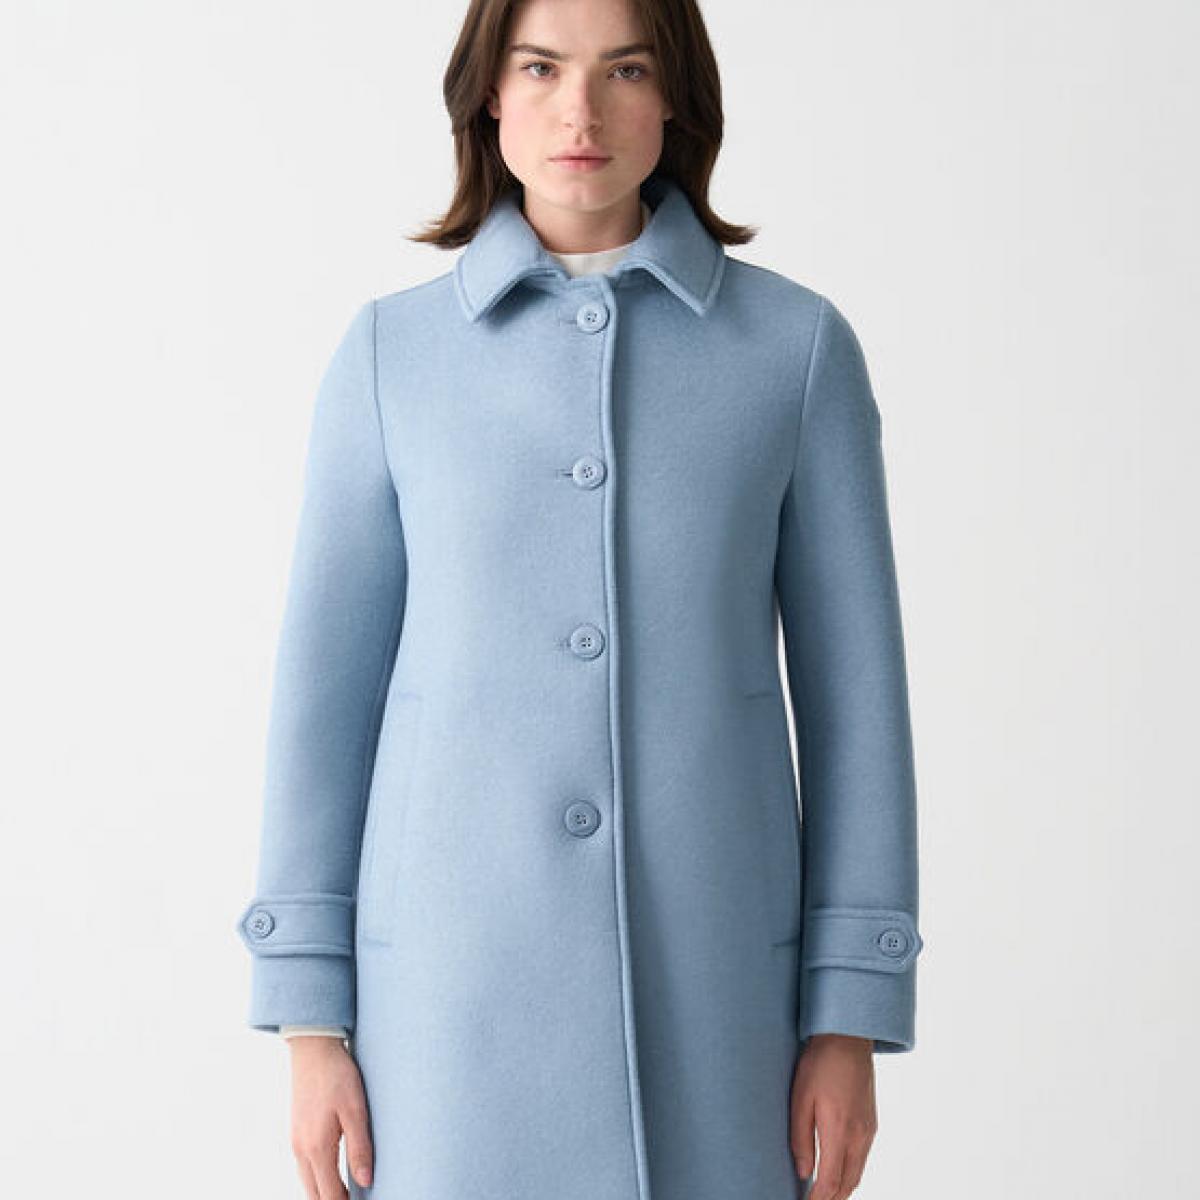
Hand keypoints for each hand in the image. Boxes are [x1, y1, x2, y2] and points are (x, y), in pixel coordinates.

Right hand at [288, 1036, 373, 1198]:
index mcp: (317, 1147)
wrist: (313, 1049)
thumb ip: (360, 1148)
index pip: (330, 1195)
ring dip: (323, 1192)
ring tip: (345, 1194)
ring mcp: (295, 1141)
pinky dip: (316, 1179)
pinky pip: (303, 1168)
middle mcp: (301, 1149)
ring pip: (307, 1183)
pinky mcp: (295, 1132)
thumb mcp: (355, 1109)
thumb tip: (366, 1182)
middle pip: (314, 1194)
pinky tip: (330, 1175)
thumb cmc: (337, 1075)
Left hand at [789, 1034, 876, 1199]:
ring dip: (841, 1187)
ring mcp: (868, 1130)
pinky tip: (836, 1169)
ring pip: (857, 1173)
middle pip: (848, 1184)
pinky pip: (862, 1158)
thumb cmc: (819, 1064)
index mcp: (838, 1130)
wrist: (848, 1038)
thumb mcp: (800, 1098)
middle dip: (831, 1199)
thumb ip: (800, 1138)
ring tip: (822, 1192)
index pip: (830, 1181)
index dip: (818, 1199)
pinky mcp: (872, 1123)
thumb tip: (803, 1173)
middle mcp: (859, 1135)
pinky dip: (850, 1172)